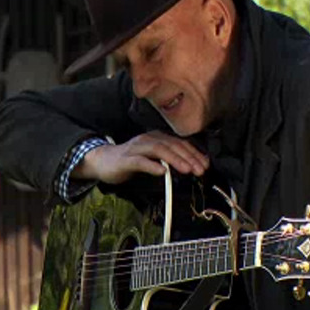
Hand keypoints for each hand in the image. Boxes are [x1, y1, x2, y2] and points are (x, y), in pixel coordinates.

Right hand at [73, 131, 208, 184]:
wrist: (103, 161)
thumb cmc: (131, 160)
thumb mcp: (153, 158)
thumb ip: (169, 160)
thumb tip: (191, 166)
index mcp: (157, 138)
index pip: (180, 143)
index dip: (194, 153)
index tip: (206, 164)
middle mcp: (148, 139)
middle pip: (172, 145)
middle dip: (189, 157)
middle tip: (201, 170)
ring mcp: (137, 148)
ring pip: (159, 150)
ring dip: (175, 160)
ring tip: (188, 170)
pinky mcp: (126, 159)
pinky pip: (140, 161)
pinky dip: (152, 166)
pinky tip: (162, 172)